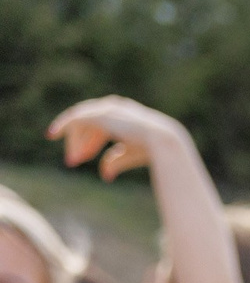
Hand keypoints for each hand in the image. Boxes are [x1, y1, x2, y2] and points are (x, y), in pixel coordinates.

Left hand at [49, 96, 192, 182]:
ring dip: (73, 141)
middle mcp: (114, 107)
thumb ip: (115, 161)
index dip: (87, 142)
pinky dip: (63, 126)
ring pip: (80, 121)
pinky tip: (53, 135)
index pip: (98, 126)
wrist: (162, 143)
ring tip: (72, 160)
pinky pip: (75, 118)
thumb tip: (104, 175)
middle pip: (87, 124)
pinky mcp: (100, 114)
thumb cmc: (152, 151)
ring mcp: (107, 108)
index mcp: (124, 114)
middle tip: (73, 161)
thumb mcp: (129, 156)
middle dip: (79, 142)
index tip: (80, 158)